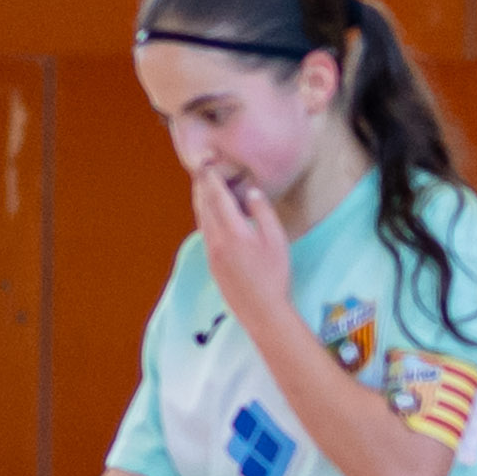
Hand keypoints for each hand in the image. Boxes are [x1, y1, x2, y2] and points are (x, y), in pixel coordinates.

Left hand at [190, 159, 300, 333]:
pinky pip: (204, 232)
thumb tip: (250, 192)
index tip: (208, 164)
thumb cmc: (274, 275)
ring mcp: (211, 253)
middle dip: (202, 187)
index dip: (211, 179)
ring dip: (200, 201)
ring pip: (201, 220)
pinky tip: (209, 215)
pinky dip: (204, 217)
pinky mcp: (211, 263)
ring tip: (202, 188)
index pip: (217, 197)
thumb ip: (262, 212)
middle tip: (201, 170)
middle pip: (203, 206)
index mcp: (233, 231)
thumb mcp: (276, 240)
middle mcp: (216, 240)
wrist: (261, 310)